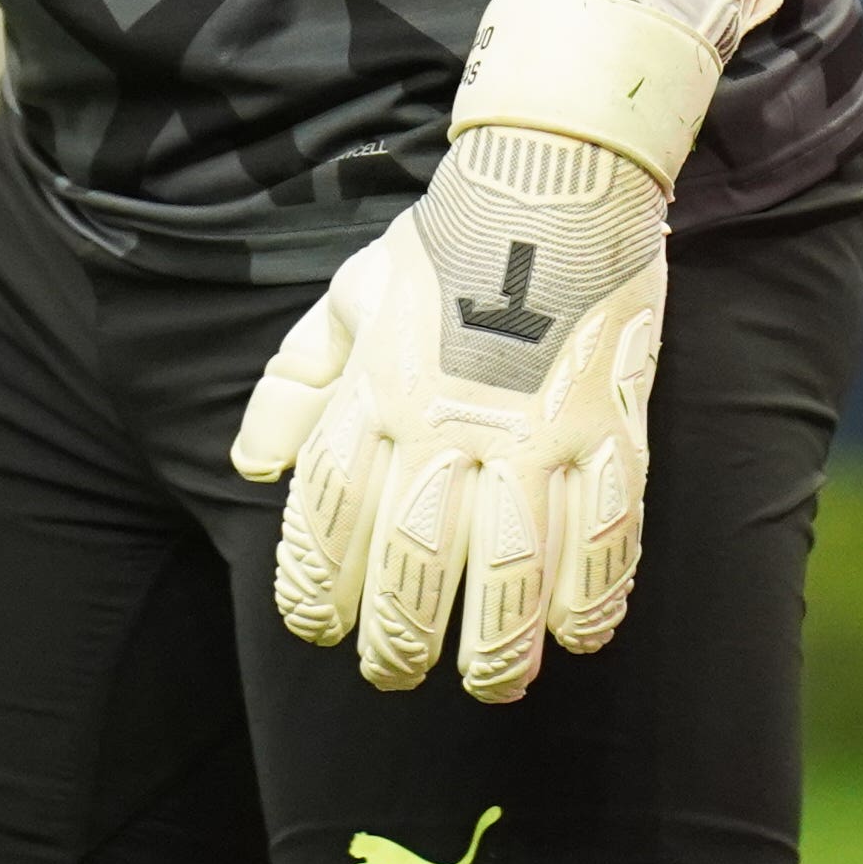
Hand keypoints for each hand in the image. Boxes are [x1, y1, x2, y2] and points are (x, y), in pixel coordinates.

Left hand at [229, 124, 666, 699]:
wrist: (550, 180)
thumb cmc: (441, 244)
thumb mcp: (347, 298)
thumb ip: (294, 383)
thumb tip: (252, 467)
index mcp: (378, 392)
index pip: (328, 515)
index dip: (315, 585)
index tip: (317, 626)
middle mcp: (449, 423)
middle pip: (412, 562)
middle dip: (397, 640)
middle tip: (392, 674)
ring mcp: (535, 432)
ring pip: (509, 569)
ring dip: (496, 646)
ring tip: (489, 683)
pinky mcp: (610, 429)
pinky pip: (606, 534)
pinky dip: (594, 596)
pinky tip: (579, 635)